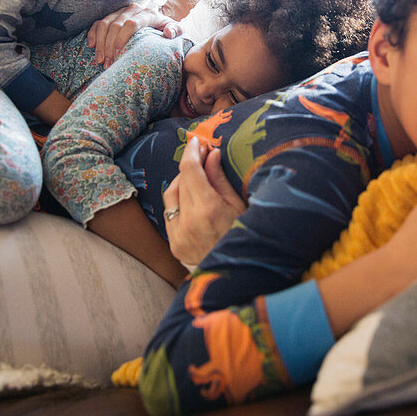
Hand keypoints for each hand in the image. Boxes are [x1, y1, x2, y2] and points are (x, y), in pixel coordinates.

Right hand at [87, 5, 180, 67]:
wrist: (162, 26)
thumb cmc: (169, 32)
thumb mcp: (178, 32)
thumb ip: (176, 31)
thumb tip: (168, 32)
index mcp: (148, 13)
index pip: (131, 24)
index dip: (122, 40)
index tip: (118, 56)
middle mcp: (133, 9)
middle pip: (116, 26)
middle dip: (109, 46)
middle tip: (107, 64)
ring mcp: (121, 12)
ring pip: (105, 24)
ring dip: (100, 43)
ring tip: (100, 61)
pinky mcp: (112, 16)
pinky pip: (98, 23)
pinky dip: (92, 34)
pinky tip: (90, 46)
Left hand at [161, 136, 246, 265]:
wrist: (238, 274)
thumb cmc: (246, 236)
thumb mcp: (240, 206)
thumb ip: (221, 179)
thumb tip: (211, 154)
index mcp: (209, 209)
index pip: (190, 170)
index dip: (192, 151)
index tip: (197, 141)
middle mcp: (189, 221)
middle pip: (181, 179)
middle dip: (190, 164)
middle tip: (204, 157)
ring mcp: (179, 234)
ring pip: (171, 195)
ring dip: (182, 182)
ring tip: (198, 179)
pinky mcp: (174, 244)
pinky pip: (170, 213)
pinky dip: (179, 202)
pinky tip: (192, 201)